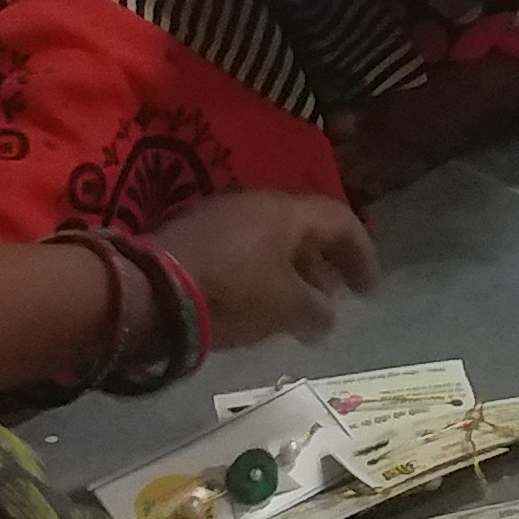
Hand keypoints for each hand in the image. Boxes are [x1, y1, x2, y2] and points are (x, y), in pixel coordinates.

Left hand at [148, 189, 377, 349]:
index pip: (342, 221)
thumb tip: (328, 316)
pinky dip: (258, 272)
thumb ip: (317, 311)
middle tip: (332, 299)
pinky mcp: (190, 234)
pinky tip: (254, 302)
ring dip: (289, 270)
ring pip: (269, 239)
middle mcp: (258, 202)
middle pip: (304, 228)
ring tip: (294, 306)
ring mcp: (220, 214)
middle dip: (323, 264)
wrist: (149, 293)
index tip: (369, 291)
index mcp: (289, 211)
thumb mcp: (286, 308)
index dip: (363, 254)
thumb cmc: (233, 293)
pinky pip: (240, 249)